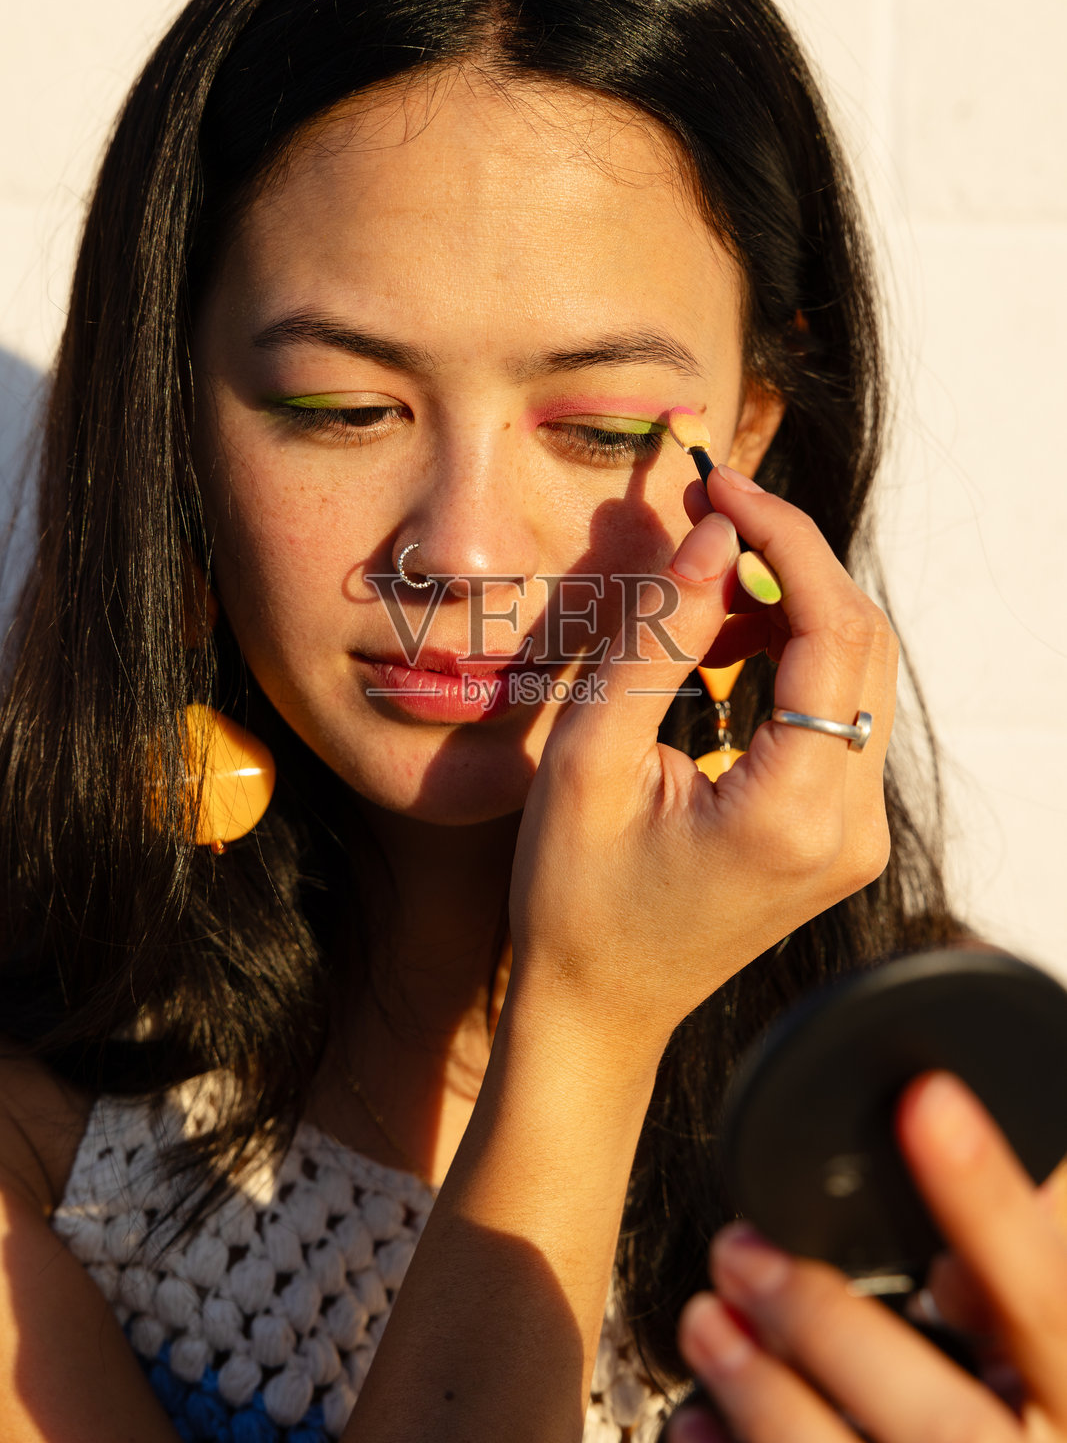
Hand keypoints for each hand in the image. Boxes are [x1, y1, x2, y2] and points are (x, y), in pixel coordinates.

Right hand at [507, 464, 896, 1058]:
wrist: (599, 1009)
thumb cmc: (573, 898)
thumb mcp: (591, 759)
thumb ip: (657, 639)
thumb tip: (711, 536)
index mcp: (794, 811)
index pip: (832, 631)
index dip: (783, 540)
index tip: (719, 487)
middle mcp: (852, 826)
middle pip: (863, 643)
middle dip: (792, 564)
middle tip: (711, 519)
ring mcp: (857, 835)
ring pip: (858, 674)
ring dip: (792, 610)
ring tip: (704, 595)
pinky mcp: (842, 834)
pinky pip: (840, 714)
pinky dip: (791, 662)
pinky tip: (725, 651)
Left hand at [671, 1071, 1066, 1440]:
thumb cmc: (1013, 1426)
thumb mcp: (1044, 1360)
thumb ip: (1015, 1278)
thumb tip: (971, 1137)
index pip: (1043, 1293)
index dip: (985, 1199)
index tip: (926, 1101)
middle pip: (940, 1418)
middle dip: (826, 1326)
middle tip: (738, 1250)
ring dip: (764, 1394)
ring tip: (706, 1320)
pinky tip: (695, 1421)